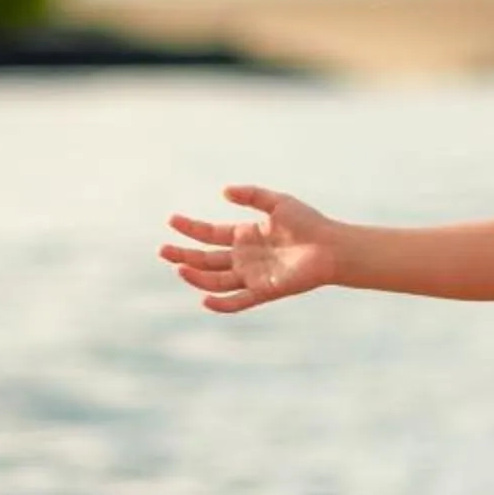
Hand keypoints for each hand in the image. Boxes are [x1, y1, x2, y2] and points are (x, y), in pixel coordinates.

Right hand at [159, 184, 340, 311]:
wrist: (331, 247)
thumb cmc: (307, 222)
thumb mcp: (276, 202)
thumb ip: (251, 195)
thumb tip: (223, 191)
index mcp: (244, 235)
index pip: (210, 234)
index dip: (191, 228)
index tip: (171, 220)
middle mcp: (244, 257)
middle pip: (207, 259)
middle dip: (184, 254)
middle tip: (162, 249)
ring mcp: (252, 275)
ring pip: (217, 279)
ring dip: (197, 276)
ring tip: (178, 268)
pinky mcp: (265, 290)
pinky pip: (239, 301)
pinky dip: (221, 304)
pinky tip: (204, 299)